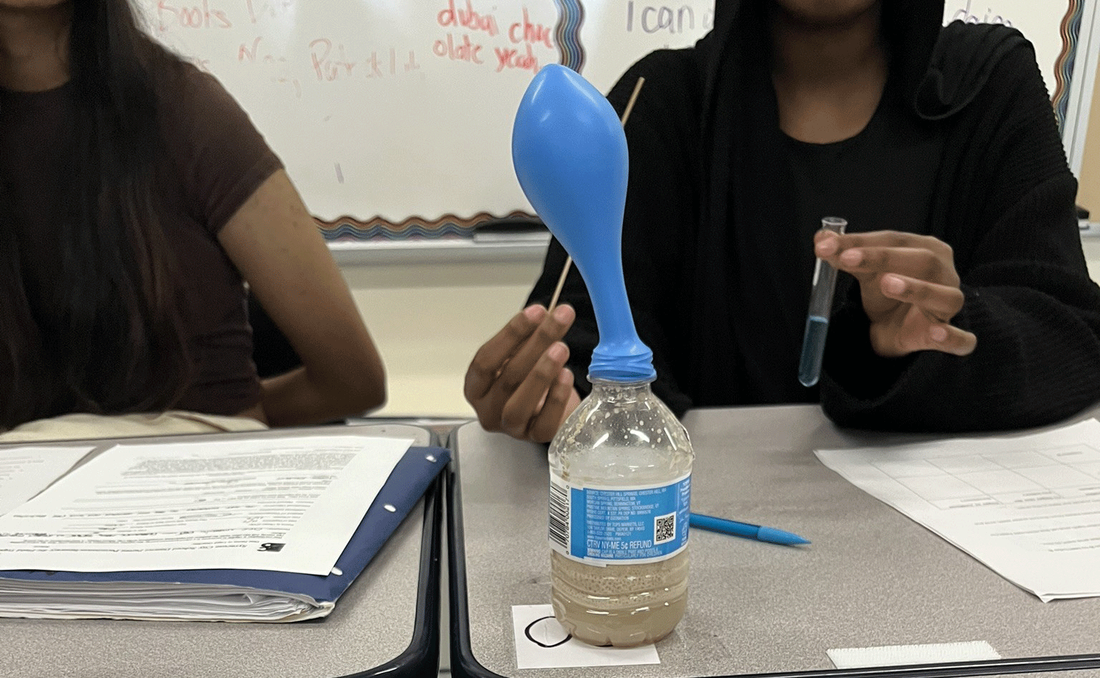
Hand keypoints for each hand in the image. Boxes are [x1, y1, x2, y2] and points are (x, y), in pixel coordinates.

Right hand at [464, 304, 582, 441]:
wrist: (546, 409)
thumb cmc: (527, 379)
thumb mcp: (519, 357)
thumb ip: (526, 339)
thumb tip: (546, 313)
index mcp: (476, 386)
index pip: (486, 359)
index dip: (511, 334)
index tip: (536, 311)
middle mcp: (487, 410)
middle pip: (508, 377)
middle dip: (535, 343)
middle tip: (558, 319)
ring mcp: (510, 428)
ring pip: (519, 404)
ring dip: (541, 373)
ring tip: (561, 348)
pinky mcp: (535, 439)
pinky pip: (544, 423)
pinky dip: (556, 398)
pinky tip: (566, 376)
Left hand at [814, 230, 976, 357]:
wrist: (896, 328)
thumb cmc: (887, 292)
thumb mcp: (865, 272)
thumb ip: (846, 255)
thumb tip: (821, 239)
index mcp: (926, 249)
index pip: (894, 239)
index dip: (860, 241)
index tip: (826, 246)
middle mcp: (944, 272)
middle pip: (921, 259)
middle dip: (883, 258)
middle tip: (849, 259)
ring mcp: (949, 304)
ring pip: (944, 295)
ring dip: (918, 289)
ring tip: (887, 284)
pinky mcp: (948, 334)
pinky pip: (961, 339)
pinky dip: (953, 337)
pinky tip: (937, 333)